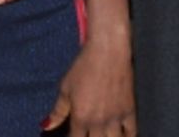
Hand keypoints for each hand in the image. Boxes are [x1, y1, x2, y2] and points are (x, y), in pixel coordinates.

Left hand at [43, 0, 135, 135]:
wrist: (108, 51)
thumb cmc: (83, 66)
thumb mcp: (66, 88)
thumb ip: (58, 111)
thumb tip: (46, 127)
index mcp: (81, 118)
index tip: (74, 135)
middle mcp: (99, 122)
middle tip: (89, 134)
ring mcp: (116, 118)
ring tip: (103, 135)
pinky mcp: (130, 111)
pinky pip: (132, 133)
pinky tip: (121, 135)